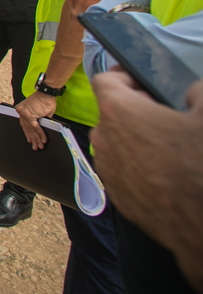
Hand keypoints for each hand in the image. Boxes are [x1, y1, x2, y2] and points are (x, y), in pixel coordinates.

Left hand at [15, 92, 56, 148]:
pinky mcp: (29, 115)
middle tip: (36, 147)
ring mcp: (24, 113)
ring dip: (37, 139)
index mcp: (22, 110)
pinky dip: (40, 134)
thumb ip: (39, 120)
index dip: (27, 134)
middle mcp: (21, 112)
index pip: (24, 124)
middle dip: (32, 139)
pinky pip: (35, 128)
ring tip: (40, 146)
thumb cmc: (44, 100)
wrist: (46, 93)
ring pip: (31, 129)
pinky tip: (43, 140)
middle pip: (27, 128)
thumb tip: (40, 130)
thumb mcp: (41, 112)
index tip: (30, 140)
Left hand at [91, 72, 202, 289]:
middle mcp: (103, 138)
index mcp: (119, 112)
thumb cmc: (200, 166)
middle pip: (112, 112)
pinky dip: (137, 164)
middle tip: (165, 115)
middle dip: (135, 109)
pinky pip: (122, 168)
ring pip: (115, 142)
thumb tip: (191, 92)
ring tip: (168, 146)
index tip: (141, 80)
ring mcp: (107, 168)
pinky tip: (166, 171)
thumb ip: (196, 91)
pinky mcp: (116, 194)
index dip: (125, 76)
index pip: (106, 80)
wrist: (200, 221)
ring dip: (135, 138)